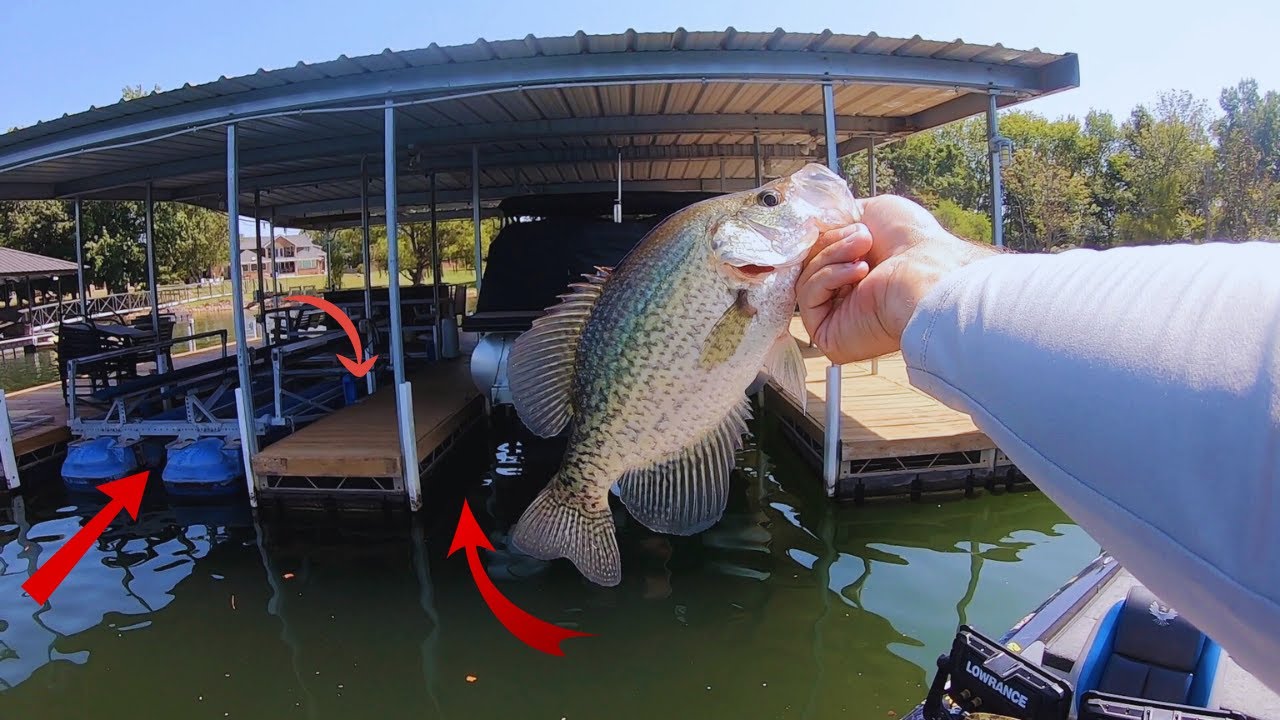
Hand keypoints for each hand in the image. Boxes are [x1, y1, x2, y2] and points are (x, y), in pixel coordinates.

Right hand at [797, 194, 996, 362]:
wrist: (928, 272)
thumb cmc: (914, 242)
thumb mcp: (872, 211)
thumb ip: (838, 218)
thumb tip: (812, 223)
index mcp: (856, 269)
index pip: (817, 251)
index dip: (819, 235)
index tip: (829, 221)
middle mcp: (846, 294)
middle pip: (808, 263)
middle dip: (831, 242)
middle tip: (862, 238)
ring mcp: (836, 316)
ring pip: (806, 278)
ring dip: (831, 256)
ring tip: (863, 250)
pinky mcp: (828, 334)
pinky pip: (807, 299)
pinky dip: (828, 278)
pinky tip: (859, 272)